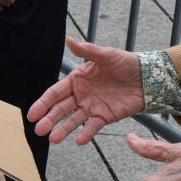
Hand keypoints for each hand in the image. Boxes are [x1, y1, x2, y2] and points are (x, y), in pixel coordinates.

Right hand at [27, 36, 145, 144]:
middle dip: (49, 119)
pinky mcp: (104, 117)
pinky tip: (79, 140)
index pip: (55, 93)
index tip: (32, 114)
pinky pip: (92, 127)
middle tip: (39, 130)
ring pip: (73, 120)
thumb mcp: (107, 55)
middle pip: (60, 109)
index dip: (43, 103)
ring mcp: (91, 107)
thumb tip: (69, 40)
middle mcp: (80, 95)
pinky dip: (86, 133)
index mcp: (77, 80)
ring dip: (63, 129)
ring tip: (54, 139)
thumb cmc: (126, 63)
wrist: (148, 78)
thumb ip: (88, 51)